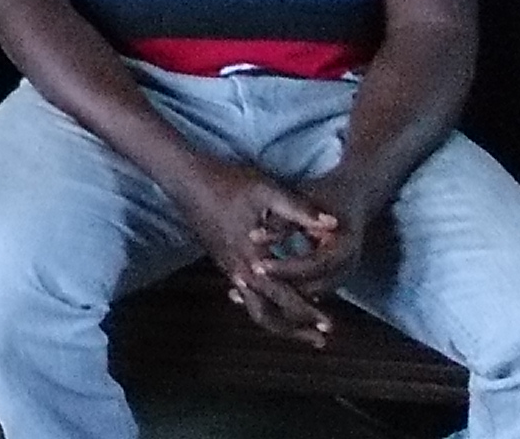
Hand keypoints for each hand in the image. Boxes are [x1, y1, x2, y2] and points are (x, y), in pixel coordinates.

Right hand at [171, 162, 345, 341]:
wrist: (186, 179)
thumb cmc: (227, 183)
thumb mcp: (266, 191)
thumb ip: (300, 209)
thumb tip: (334, 223)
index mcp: (251, 258)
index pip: (284, 297)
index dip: (308, 312)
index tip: (330, 326)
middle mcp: (238, 271)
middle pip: (266, 315)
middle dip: (295, 329)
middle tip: (320, 340)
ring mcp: (228, 269)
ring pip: (254, 308)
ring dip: (280, 321)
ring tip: (302, 329)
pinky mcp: (224, 262)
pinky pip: (247, 296)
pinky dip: (266, 306)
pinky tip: (277, 302)